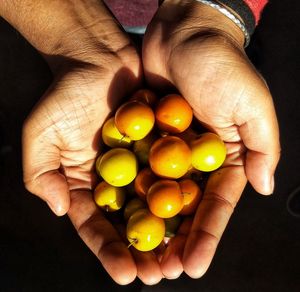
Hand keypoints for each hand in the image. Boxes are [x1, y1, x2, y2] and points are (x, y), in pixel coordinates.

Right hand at [11, 0, 162, 284]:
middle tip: (160, 275)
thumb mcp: (41, 134)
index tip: (126, 274)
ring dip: (171, 231)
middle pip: (132, 222)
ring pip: (158, 204)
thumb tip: (60, 209)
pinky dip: (186, 192)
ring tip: (183, 259)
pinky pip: (177, 172)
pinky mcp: (164, 145)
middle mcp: (118, 180)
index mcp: (88, 184)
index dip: (110, 250)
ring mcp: (143, 163)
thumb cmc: (66, 95)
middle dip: (145, 250)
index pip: (98, 224)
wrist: (98, 58)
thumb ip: (42, 174)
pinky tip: (198, 216)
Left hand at [143, 0, 279, 278]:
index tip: (192, 266)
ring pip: (155, 196)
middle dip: (174, 241)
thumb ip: (260, 147)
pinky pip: (133, 169)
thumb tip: (263, 188)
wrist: (184, 33)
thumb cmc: (223, 66)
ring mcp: (165, 150)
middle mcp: (193, 160)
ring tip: (138, 257)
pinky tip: (117, 218)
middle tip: (161, 273)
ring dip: (147, 226)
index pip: (215, 205)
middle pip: (183, 209)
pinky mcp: (142, 137)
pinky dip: (126, 192)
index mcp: (222, 158)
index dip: (205, 237)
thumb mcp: (253, 104)